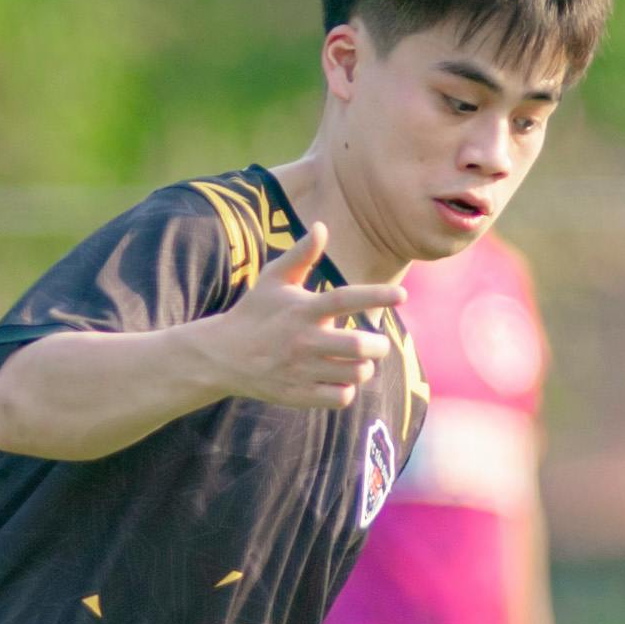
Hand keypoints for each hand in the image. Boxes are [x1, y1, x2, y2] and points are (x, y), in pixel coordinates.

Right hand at [206, 222, 401, 410]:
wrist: (222, 355)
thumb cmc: (255, 311)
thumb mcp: (273, 279)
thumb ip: (300, 254)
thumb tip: (321, 226)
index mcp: (302, 309)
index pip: (345, 299)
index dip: (376, 295)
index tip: (402, 295)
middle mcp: (303, 340)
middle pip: (358, 345)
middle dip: (378, 345)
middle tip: (376, 343)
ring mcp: (301, 370)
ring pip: (355, 373)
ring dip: (364, 367)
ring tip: (357, 361)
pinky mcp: (298, 394)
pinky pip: (341, 397)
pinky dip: (347, 389)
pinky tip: (339, 379)